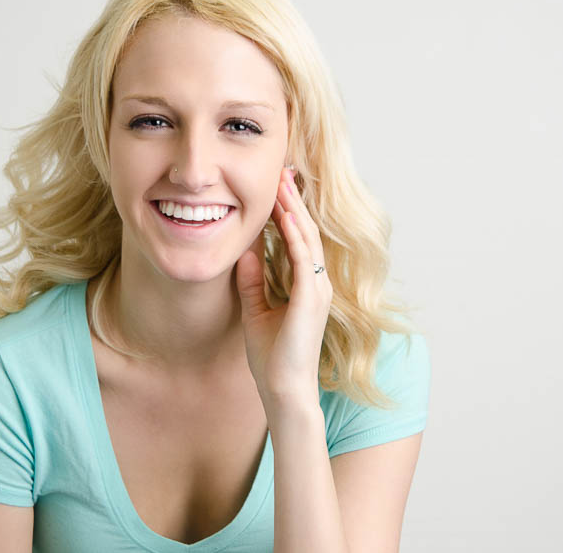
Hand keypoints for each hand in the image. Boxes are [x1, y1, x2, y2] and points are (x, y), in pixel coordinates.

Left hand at [235, 166, 332, 409]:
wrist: (284, 390)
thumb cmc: (272, 358)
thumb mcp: (256, 310)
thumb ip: (253, 281)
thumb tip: (244, 253)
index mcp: (307, 286)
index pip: (299, 240)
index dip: (289, 212)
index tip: (276, 188)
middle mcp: (317, 283)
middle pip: (306, 231)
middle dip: (293, 201)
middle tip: (283, 171)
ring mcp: (317, 290)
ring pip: (307, 239)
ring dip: (295, 210)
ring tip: (283, 183)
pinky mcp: (311, 299)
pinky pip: (303, 259)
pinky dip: (294, 235)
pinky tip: (284, 215)